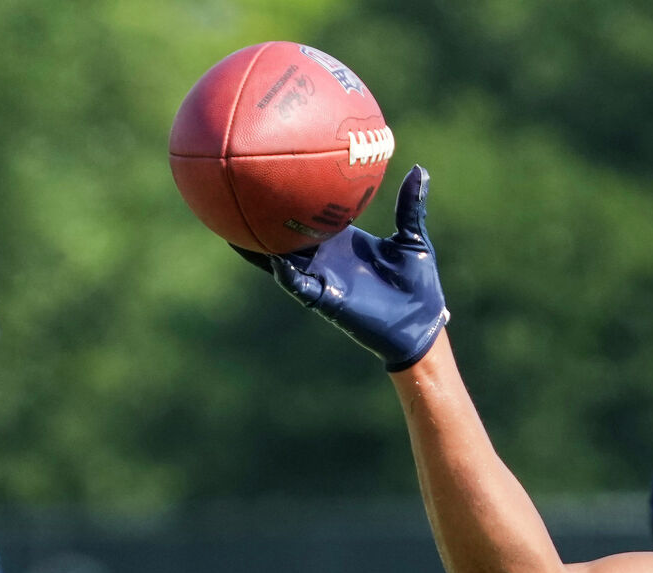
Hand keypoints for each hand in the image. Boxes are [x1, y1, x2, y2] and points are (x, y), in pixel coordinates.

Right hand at [241, 165, 448, 370]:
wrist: (421, 323)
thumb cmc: (418, 284)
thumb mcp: (412, 238)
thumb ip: (409, 206)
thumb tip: (418, 170)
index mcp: (342, 240)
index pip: (308, 214)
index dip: (290, 197)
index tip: (271, 174)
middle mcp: (326, 257)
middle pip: (283, 234)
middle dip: (259, 219)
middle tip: (232, 194)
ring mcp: (322, 278)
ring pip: (281, 260)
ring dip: (258, 248)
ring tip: (231, 229)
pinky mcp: (326, 300)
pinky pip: (299, 286)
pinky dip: (286, 274)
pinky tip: (274, 260)